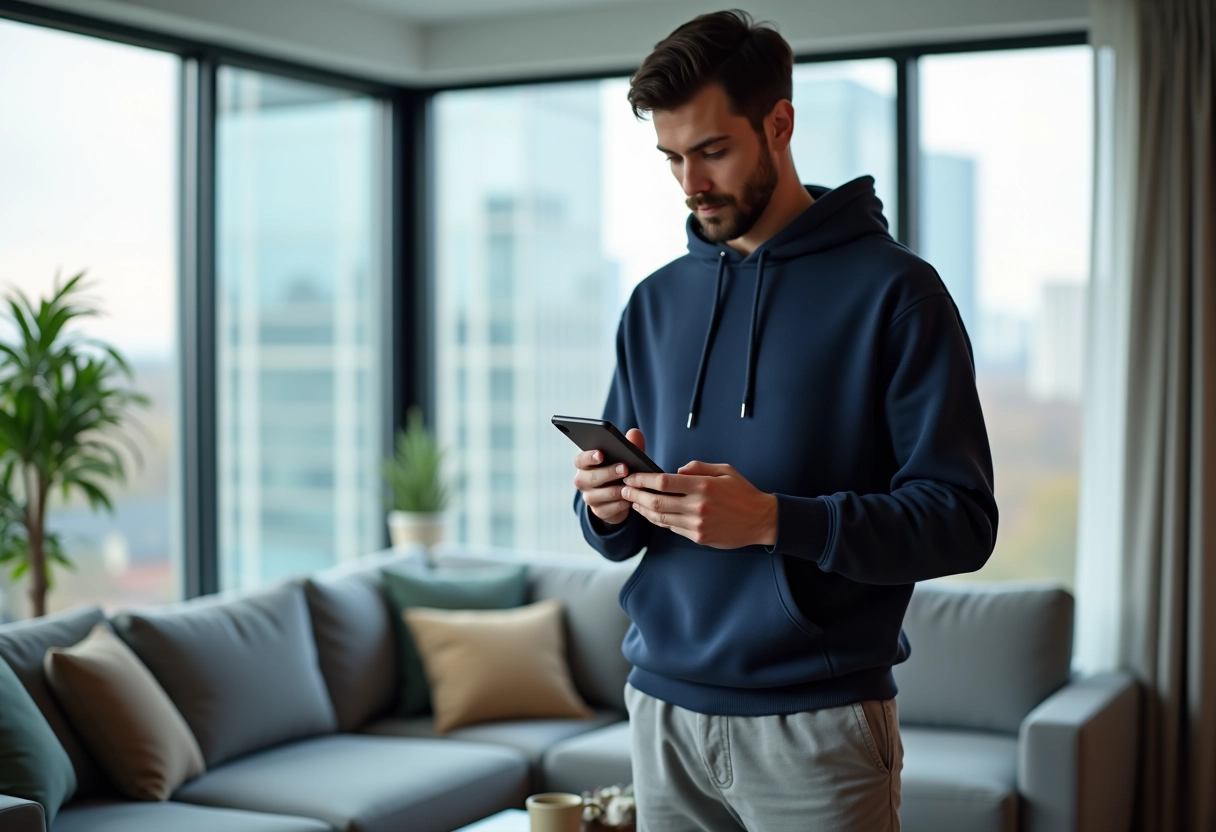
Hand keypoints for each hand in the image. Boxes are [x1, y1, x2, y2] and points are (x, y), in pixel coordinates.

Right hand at [573, 428, 647, 525]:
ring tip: (631, 485)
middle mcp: (582, 481)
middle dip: (609, 472)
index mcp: (585, 465)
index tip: (601, 454)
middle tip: (625, 468)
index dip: (589, 457)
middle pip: (590, 478)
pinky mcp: (598, 511)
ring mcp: (589, 497)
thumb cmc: (621, 471)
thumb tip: (635, 432)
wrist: (620, 496)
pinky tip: (630, 500)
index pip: (580, 460)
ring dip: (617, 490)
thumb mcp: (626, 458)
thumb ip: (630, 445)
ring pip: (600, 494)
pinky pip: (608, 509)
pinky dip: (620, 504)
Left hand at [621, 460, 777, 548]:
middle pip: (657, 502)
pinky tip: (650, 514)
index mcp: (703, 486)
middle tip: (623, 489)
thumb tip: (678, 471)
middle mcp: (698, 506)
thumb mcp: (724, 470)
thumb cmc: (743, 493)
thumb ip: (699, 468)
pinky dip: (658, 521)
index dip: (643, 479)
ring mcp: (697, 524)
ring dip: (643, 510)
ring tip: (632, 501)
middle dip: (636, 495)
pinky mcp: (699, 537)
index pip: (664, 482)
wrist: (761, 520)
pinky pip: (672, 528)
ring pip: (661, 518)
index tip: (631, 476)